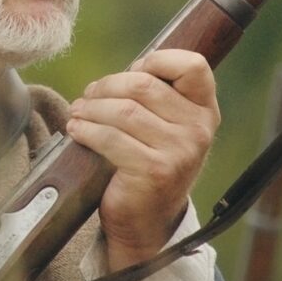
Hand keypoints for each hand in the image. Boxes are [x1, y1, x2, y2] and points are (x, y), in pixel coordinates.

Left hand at [66, 49, 220, 270]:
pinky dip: (86, 130)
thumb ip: (156, 95)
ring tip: (78, 112)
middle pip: (144, 85)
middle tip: (88, 95)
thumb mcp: (164, 126)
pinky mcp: (154, 171)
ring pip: (124, 110)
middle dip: (107, 86)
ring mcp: (180, 152)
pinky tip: (76, 130)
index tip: (133, 71)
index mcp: (205, 110)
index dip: (157, 59)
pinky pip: (111, 138)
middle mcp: (198, 129)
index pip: (193, 66)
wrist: (147, 220)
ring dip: (91, 108)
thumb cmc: (149, 162)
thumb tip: (125, 71)